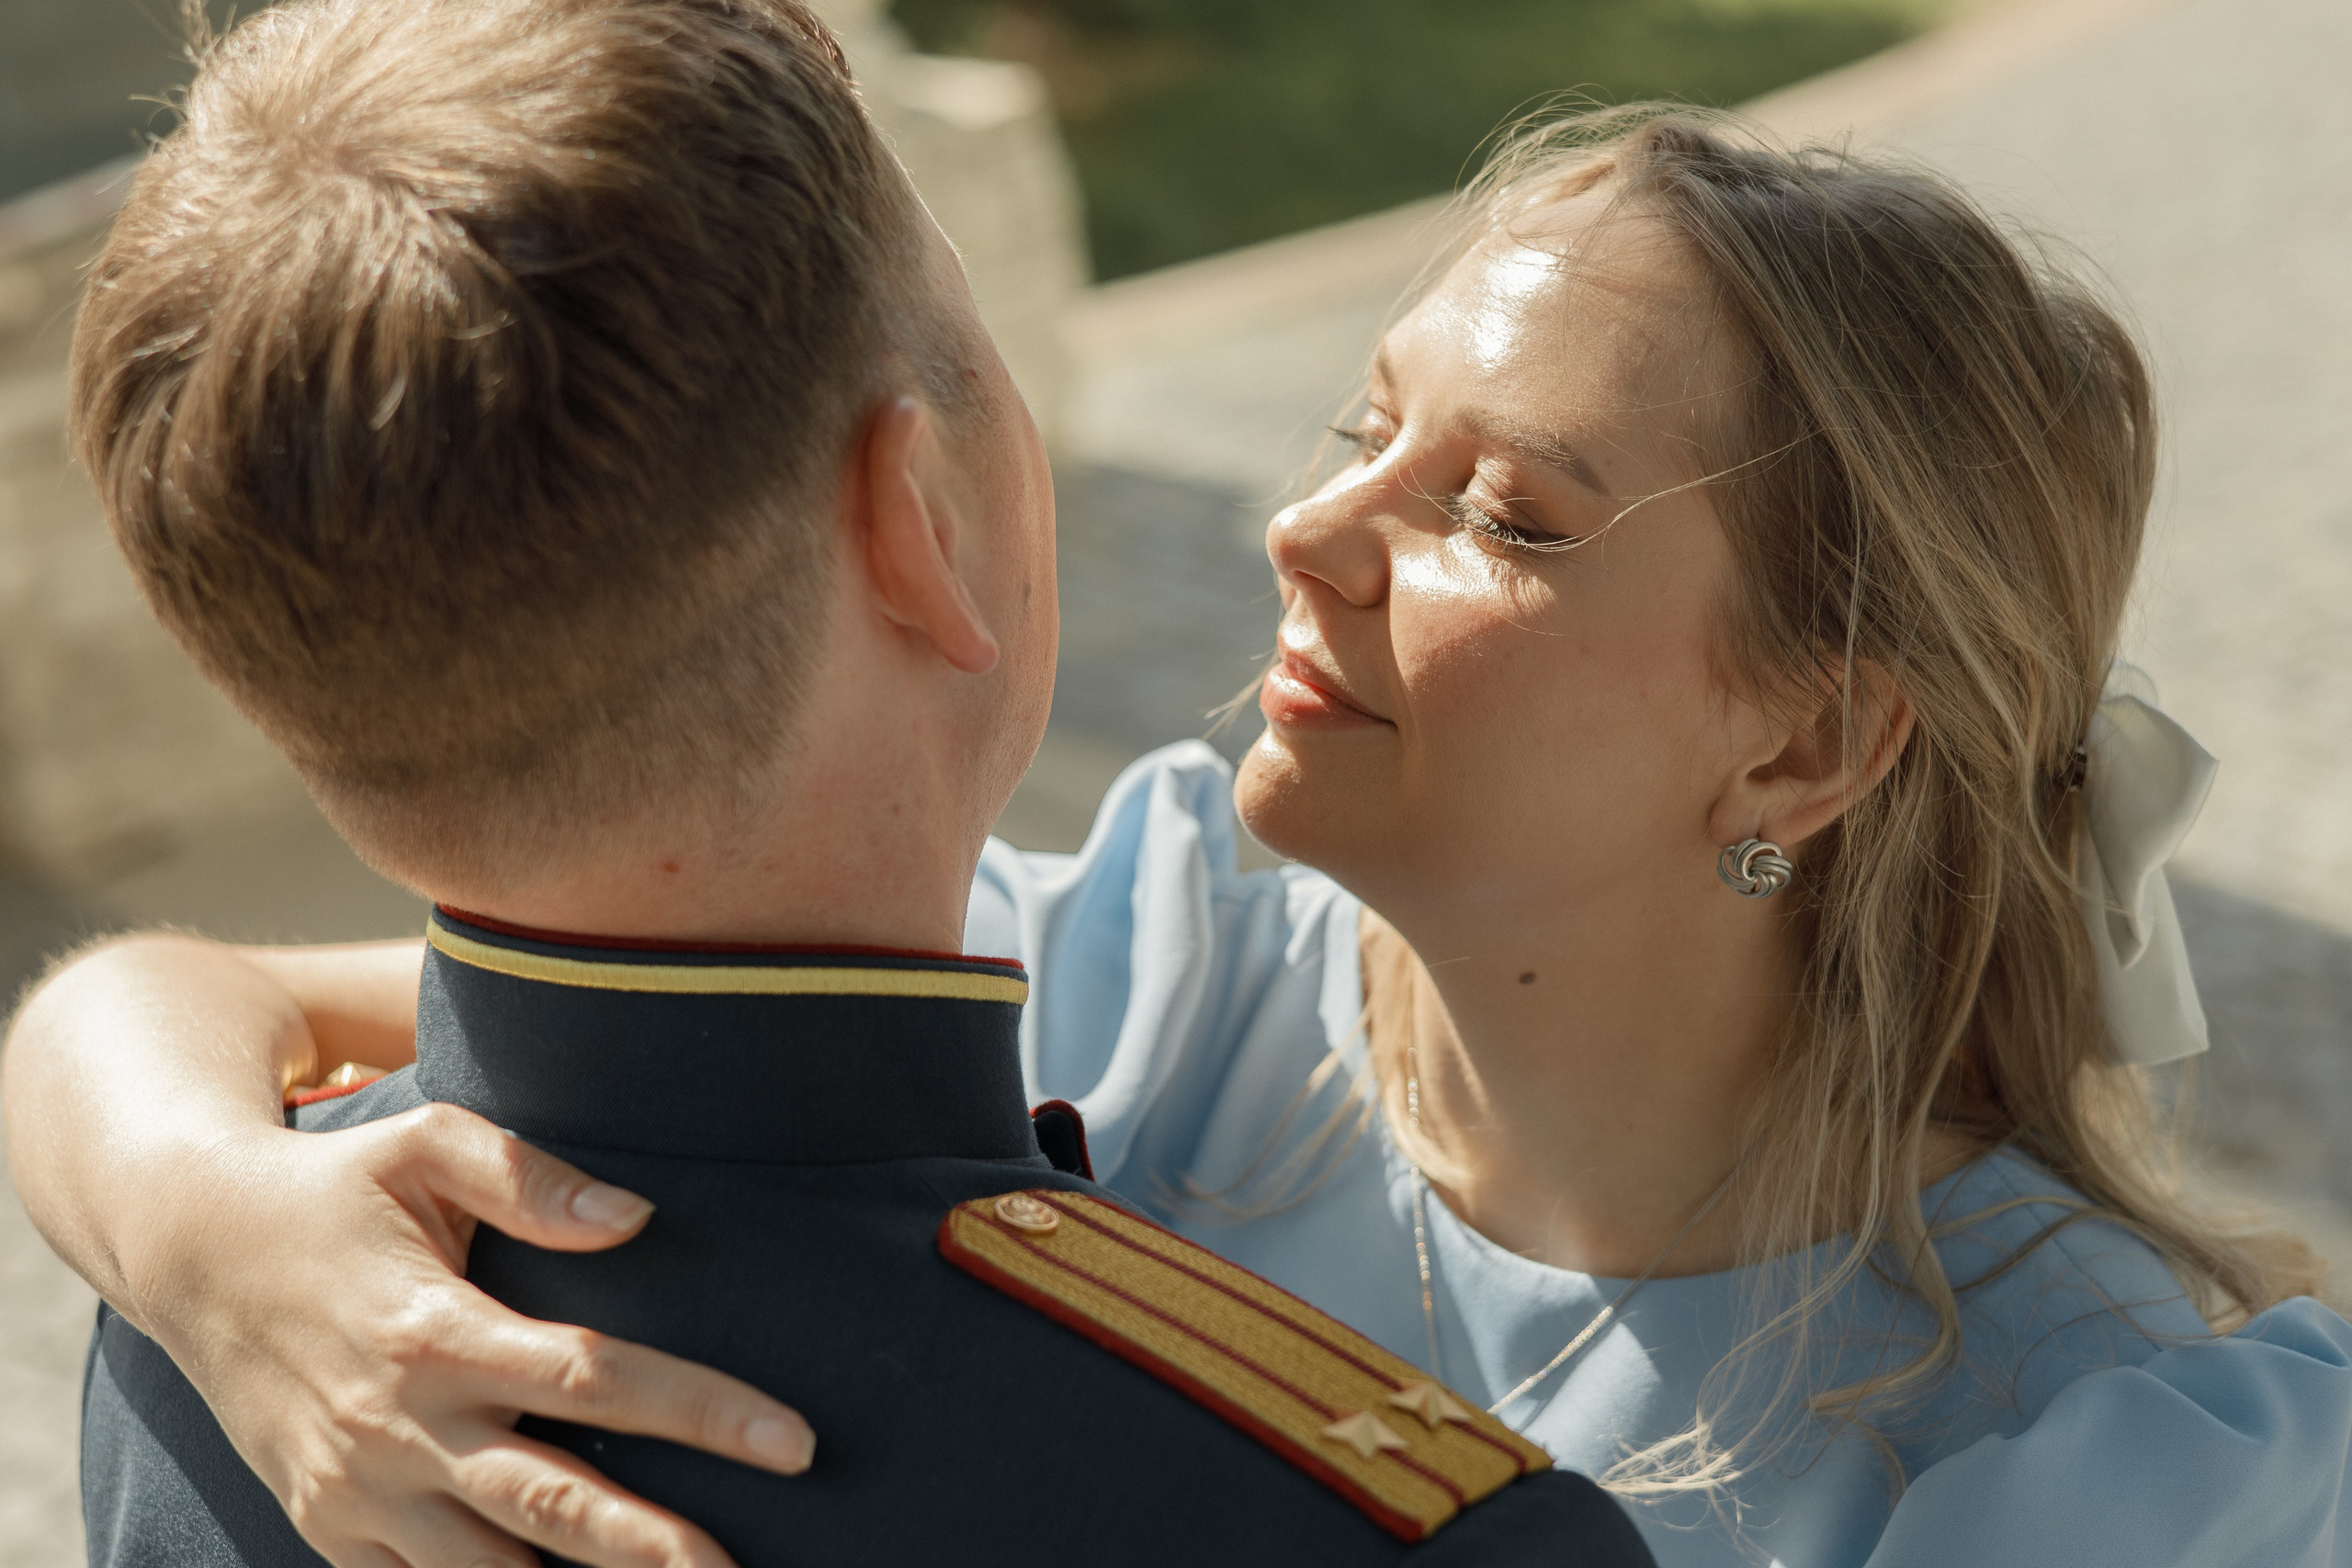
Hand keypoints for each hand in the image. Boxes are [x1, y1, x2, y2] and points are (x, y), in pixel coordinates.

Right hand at [130, 1101, 813, 1567]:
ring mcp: (359, 1492)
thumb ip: (533, 1177)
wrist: (191, 1251)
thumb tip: (640, 1218)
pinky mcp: (332, 1528)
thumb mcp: (427, 1146)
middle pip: (553, 1506)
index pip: (595, 1379)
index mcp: (436, 1330)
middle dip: (657, 1548)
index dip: (702, 1412)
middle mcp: (397, 1427)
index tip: (795, 1442)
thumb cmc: (335, 1185)